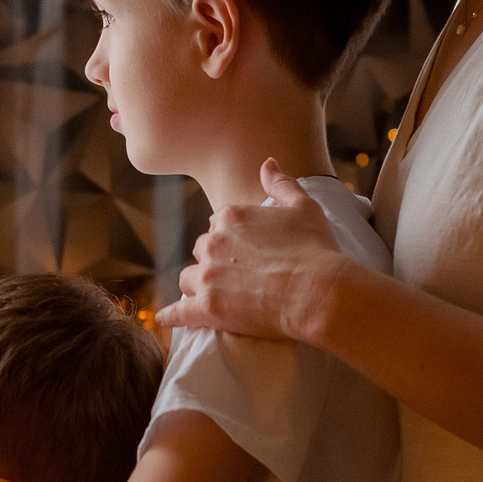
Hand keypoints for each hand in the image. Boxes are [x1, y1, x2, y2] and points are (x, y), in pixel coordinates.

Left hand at [156, 160, 347, 341]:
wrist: (317, 292)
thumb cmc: (315, 249)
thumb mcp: (304, 207)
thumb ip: (282, 183)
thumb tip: (268, 163)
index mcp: (231, 217)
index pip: (217, 224)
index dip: (230, 238)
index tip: (243, 250)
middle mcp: (212, 243)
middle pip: (200, 250)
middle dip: (212, 260)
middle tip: (232, 274)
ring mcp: (207, 276)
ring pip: (188, 279)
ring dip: (196, 285)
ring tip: (209, 296)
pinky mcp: (206, 308)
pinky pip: (178, 312)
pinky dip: (171, 316)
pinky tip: (166, 318)